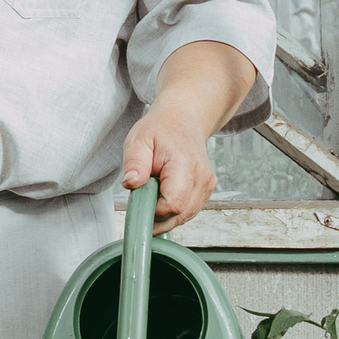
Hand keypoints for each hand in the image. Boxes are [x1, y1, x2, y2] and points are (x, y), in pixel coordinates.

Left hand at [120, 106, 217, 232]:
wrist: (183, 120)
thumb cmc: (161, 129)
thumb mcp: (138, 140)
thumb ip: (134, 163)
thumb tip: (131, 184)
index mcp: (186, 164)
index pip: (173, 205)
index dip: (153, 209)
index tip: (140, 197)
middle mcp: (202, 178)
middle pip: (179, 216)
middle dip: (156, 214)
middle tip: (143, 194)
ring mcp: (207, 186)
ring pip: (183, 218)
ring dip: (164, 213)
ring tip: (154, 189)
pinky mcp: (206, 192)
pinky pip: (187, 212)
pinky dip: (172, 210)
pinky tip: (163, 193)